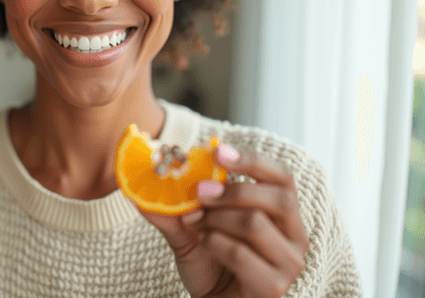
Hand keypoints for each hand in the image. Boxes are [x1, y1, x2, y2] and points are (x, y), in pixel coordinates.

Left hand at [136, 145, 309, 297]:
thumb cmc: (209, 263)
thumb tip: (142, 186)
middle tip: (199, 192)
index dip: (253, 160)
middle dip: (233, 190)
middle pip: (279, 197)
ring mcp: (288, 263)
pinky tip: (203, 245)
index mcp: (282, 214)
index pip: (283, 177)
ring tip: (195, 224)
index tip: (217, 151)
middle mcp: (294, 236)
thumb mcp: (189, 228)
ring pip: (256, 223)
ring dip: (217, 218)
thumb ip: (173, 206)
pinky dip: (214, 243)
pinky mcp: (273, 286)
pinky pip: (241, 253)